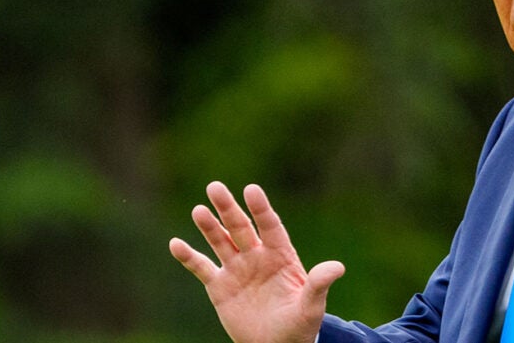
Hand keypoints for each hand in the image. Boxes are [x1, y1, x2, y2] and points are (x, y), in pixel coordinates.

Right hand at [169, 181, 344, 342]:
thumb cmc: (300, 325)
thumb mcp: (311, 306)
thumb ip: (319, 285)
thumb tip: (338, 267)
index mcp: (281, 256)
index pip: (270, 226)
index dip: (261, 209)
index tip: (251, 190)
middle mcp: (257, 256)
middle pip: (241, 227)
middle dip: (228, 208)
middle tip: (215, 187)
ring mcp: (237, 269)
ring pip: (220, 242)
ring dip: (209, 226)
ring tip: (199, 210)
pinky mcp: (220, 286)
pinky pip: (202, 268)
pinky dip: (189, 256)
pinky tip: (176, 244)